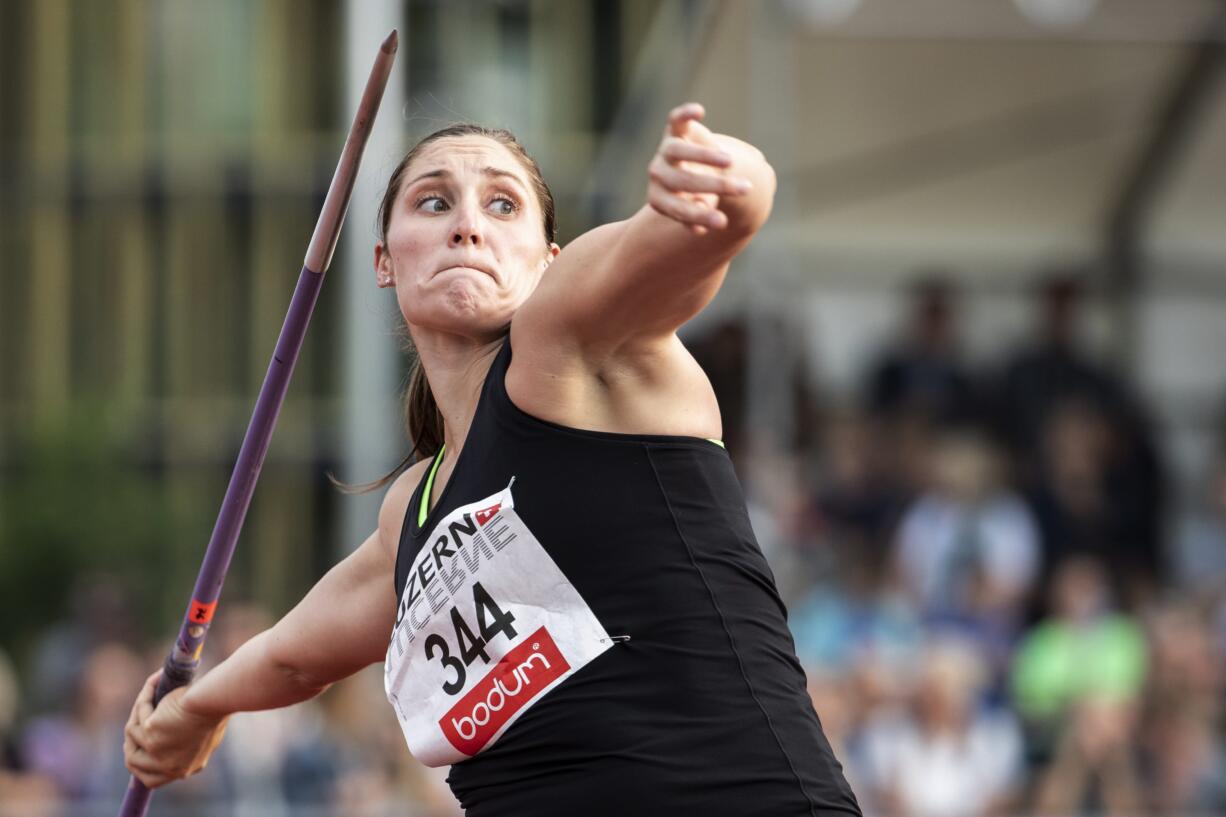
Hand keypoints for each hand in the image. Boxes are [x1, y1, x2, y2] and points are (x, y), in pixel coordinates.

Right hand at [123, 670, 229, 788]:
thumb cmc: (216, 708)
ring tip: (149, 694)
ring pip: (131, 737)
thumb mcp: (202, 731)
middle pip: (134, 763)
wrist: (216, 699)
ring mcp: (157, 753)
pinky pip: (138, 715)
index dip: (142, 764)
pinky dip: (145, 697)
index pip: (153, 778)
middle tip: (134, 720)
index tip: (136, 747)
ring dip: (136, 715)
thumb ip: (185, 740)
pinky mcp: (150, 734)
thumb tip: (164, 732)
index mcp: (184, 768)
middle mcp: (170, 766)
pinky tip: (155, 681)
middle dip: (130, 742)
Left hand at [647, 103, 752, 235]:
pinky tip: (699, 112)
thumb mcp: (701, 206)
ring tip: (730, 161)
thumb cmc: (698, 194)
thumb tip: (717, 222)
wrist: (692, 170)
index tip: (723, 223)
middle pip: (682, 180)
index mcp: (659, 199)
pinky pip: (676, 120)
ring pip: (677, 150)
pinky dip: (685, 114)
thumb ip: (703, 213)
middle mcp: (657, 174)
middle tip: (745, 189)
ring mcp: (664, 150)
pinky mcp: (674, 130)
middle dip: (716, 186)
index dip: (700, 216)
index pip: (678, 209)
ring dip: (703, 155)